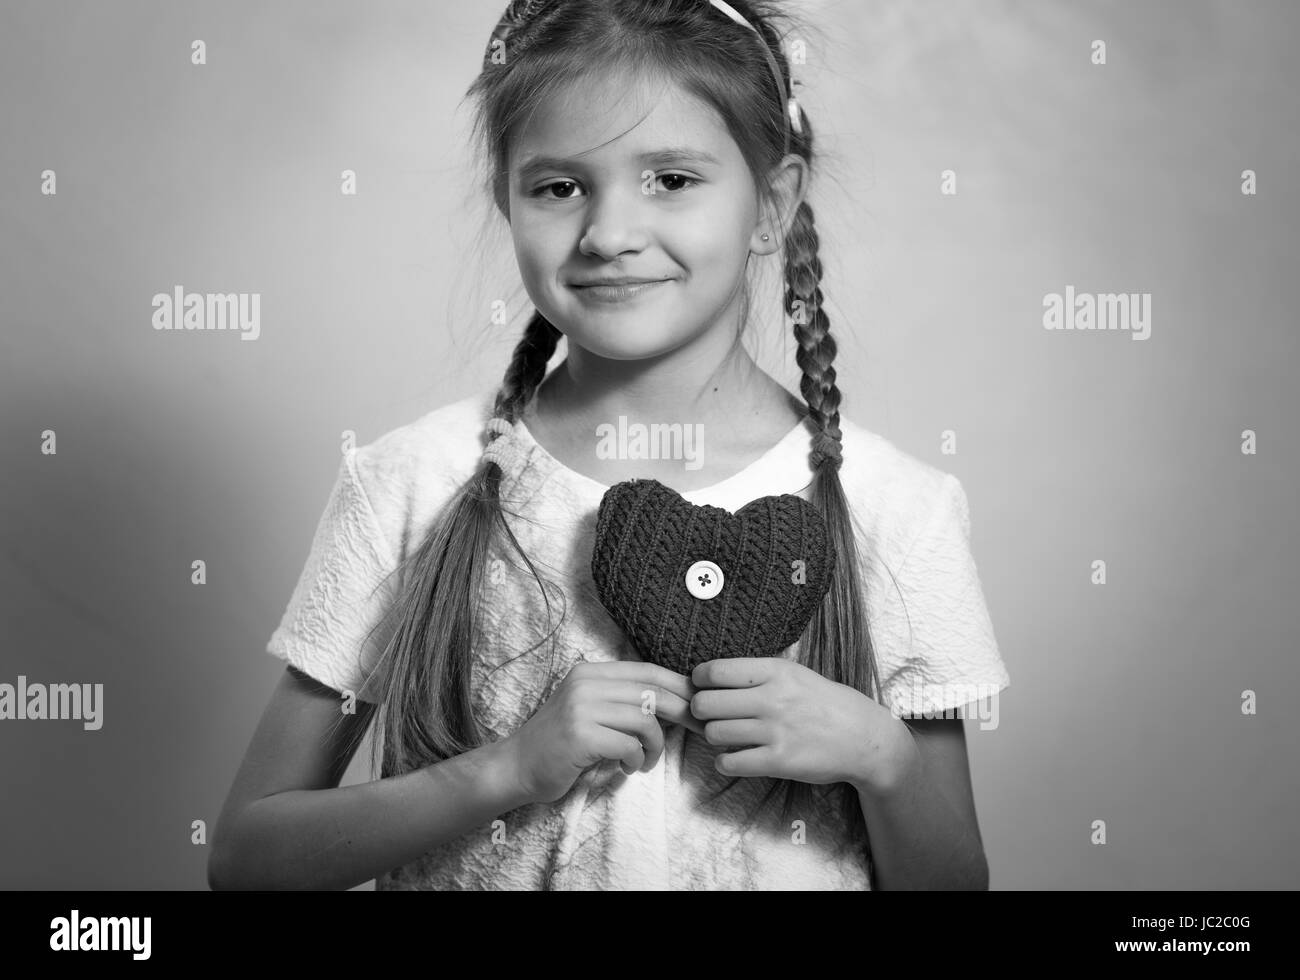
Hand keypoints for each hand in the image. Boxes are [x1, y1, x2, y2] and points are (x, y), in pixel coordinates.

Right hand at [502, 660, 704, 803]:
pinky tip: (626, 768)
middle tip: (701, 730)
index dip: (680, 685)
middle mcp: (586, 683)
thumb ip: (623, 701)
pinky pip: (629, 745)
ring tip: (644, 761)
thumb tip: (676, 702)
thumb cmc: (561, 744)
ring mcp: (581, 708)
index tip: (701, 702)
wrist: (517, 766)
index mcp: (590, 672)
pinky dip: (636, 760)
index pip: (647, 671)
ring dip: (655, 746)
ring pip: (645, 720)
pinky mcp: (580, 735)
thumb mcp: (591, 710)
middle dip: (683, 713)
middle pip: (652, 692)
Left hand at [689, 657, 910, 792]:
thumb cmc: (823, 702)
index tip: (703, 686)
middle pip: (706, 703)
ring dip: (714, 736)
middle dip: (700, 710)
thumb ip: (756, 675)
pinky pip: (730, 762)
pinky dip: (725, 762)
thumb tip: (710, 676)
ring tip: (727, 735)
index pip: (716, 671)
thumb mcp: (794, 674)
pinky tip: (734, 757)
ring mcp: (776, 731)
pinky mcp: (780, 761)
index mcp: (776, 671)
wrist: (863, 737)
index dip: (700, 680)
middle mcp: (773, 698)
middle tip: (710, 714)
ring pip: (714, 733)